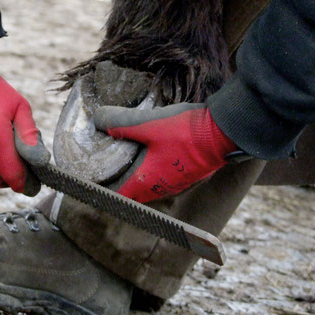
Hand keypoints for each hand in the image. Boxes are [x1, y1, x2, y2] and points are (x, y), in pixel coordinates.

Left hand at [94, 103, 236, 202]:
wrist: (224, 132)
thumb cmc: (186, 132)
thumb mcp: (148, 123)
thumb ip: (120, 122)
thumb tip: (97, 119)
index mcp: (146, 182)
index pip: (116, 196)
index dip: (101, 188)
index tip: (90, 177)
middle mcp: (160, 188)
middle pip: (131, 193)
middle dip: (116, 182)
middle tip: (103, 165)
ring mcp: (175, 183)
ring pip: (147, 186)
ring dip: (134, 176)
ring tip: (122, 158)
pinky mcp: (186, 174)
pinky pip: (161, 178)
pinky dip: (149, 170)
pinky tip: (148, 152)